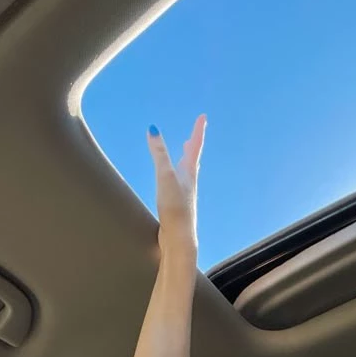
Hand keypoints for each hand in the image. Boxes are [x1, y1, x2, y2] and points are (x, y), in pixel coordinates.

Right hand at [147, 115, 205, 251]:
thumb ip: (159, 154)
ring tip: (184, 154)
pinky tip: (172, 183)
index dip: (198, 130)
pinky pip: (177, 185)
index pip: (195, 146)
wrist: (179, 239)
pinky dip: (176, 176)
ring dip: (185, 160)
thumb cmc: (175, 208)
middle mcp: (189, 183)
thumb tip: (153, 129)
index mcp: (189, 174)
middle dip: (192, 145)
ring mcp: (184, 195)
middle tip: (193, 135)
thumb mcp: (165, 177)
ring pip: (186, 173)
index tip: (203, 117)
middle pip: (192, 159)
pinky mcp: (176, 207)